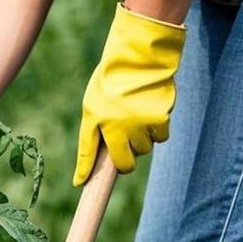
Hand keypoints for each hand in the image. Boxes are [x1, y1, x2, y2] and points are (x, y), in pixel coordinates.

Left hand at [74, 4, 185, 185]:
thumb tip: (87, 170)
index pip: (88, 153)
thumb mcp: (94, 104)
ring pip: (144, 150)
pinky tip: (152, 113)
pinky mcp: (161, 118)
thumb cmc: (113, 80)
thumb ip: (91, 134)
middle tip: (126, 151)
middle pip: (125, 163)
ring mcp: (140, 123)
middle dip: (125, 161)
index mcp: (97, 119)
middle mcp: (117, 125)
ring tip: (138, 119)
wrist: (140, 56)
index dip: (85, 171)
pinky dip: (158, 130)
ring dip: (142, 142)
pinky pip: (161, 138)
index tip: (81, 184)